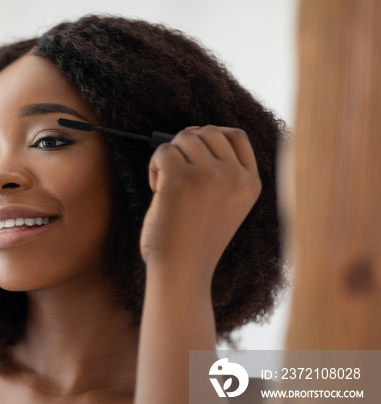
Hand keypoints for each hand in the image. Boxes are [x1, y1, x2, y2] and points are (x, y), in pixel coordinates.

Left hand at [139, 125, 260, 278]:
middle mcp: (235, 176)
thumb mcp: (225, 205)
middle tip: (176, 175)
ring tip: (165, 186)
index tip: (192, 153)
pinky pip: (162, 151)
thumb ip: (222, 173)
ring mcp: (210, 175)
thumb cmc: (194, 243)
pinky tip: (157, 189)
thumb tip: (194, 132)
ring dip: (168, 157)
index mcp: (250, 184)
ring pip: (183, 138)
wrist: (182, 272)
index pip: (236, 136)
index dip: (210, 136)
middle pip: (207, 131)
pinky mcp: (181, 178)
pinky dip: (154, 166)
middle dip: (185, 147)